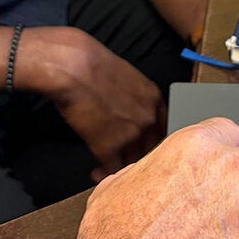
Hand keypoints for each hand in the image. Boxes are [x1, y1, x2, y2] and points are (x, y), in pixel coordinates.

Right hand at [18, 26, 165, 179]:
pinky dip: (104, 175)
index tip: (143, 146)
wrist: (74, 67)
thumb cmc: (92, 64)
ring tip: (111, 174)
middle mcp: (148, 118)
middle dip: (140, 157)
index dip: (152, 140)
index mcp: (154, 98)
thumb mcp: (126, 76)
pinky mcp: (108, 147)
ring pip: (134, 162)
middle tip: (127, 162)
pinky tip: (96, 174)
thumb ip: (135, 97)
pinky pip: (113, 170)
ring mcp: (131, 135)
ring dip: (123, 170)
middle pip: (153, 149)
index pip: (164, 128)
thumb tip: (128, 110)